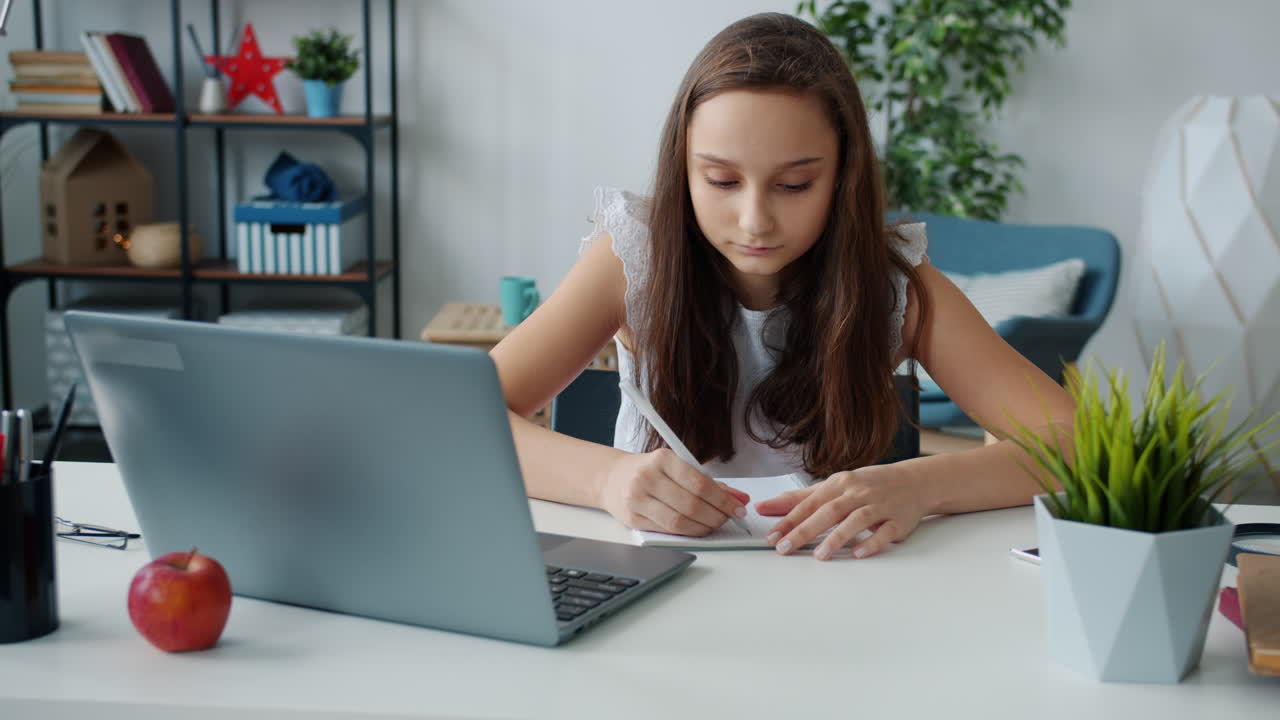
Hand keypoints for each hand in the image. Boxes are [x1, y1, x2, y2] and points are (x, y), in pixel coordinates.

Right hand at [598, 449, 748, 535]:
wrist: (612, 478)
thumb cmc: (650, 471)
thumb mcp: (677, 466)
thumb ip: (708, 482)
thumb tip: (740, 499)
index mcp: (662, 459)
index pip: (700, 484)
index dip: (723, 500)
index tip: (739, 508)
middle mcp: (647, 478)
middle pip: (692, 505)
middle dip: (717, 515)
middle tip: (729, 518)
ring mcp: (638, 499)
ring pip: (679, 522)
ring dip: (704, 527)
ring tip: (714, 524)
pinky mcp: (633, 519)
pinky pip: (667, 531)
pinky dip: (687, 532)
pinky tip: (697, 528)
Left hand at [755, 464, 926, 559]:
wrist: (915, 481)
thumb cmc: (868, 485)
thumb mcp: (833, 486)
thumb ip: (800, 498)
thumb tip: (765, 507)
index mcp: (840, 483)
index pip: (810, 502)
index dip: (789, 519)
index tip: (772, 536)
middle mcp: (858, 492)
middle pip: (829, 511)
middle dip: (805, 530)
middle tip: (786, 547)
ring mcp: (879, 506)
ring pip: (856, 520)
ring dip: (837, 537)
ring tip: (819, 556)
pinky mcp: (898, 521)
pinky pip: (885, 532)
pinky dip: (872, 543)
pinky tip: (858, 554)